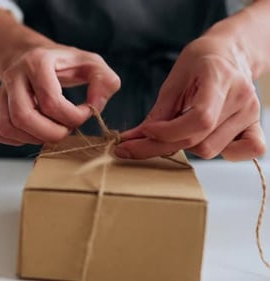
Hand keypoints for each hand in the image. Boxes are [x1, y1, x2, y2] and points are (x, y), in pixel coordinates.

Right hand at [0, 45, 120, 145]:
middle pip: (23, 117)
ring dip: (34, 138)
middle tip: (67, 130)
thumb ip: (105, 81)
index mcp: (37, 62)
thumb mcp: (92, 64)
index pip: (50, 101)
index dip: (72, 117)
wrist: (32, 56)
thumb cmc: (64, 64)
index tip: (85, 113)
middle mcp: (13, 76)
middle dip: (51, 133)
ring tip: (53, 129)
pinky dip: (19, 139)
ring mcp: (0, 92)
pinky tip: (36, 130)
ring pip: (8, 127)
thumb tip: (95, 107)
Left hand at [115, 36, 265, 160]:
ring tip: (176, 131)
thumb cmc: (200, 62)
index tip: (145, 131)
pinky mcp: (255, 124)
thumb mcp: (175, 79)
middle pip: (201, 141)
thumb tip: (136, 138)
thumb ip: (159, 111)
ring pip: (211, 150)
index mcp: (220, 78)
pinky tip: (205, 141)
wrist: (229, 52)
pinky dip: (224, 153)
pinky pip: (248, 150)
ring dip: (186, 147)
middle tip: (140, 142)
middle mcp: (242, 98)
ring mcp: (251, 113)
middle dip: (164, 145)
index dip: (167, 132)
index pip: (199, 119)